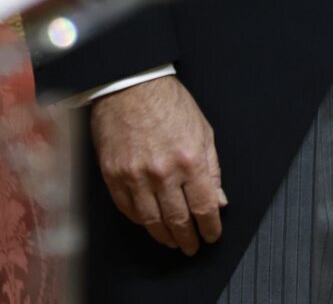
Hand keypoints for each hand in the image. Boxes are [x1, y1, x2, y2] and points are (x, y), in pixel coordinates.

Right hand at [90, 75, 225, 254]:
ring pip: (152, 222)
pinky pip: (128, 210)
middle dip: (188, 239)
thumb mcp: (202, 129)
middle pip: (178, 221)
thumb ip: (212, 168)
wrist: (130, 85)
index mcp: (189, 159)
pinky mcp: (114, 176)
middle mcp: (163, 172)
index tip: (211, 235)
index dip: (210, 228)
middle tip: (191, 246)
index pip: (204, 208)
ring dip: (165, 237)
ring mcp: (135, 177)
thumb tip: (218, 199)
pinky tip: (150, 223)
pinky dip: (141, 221)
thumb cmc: (167, 102)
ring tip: (173, 241)